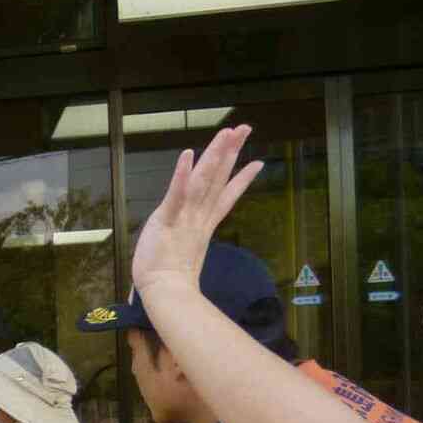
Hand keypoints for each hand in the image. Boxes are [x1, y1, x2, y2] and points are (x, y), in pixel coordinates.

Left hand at [130, 125, 264, 296]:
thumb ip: (193, 240)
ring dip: (215, 154)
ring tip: (227, 132)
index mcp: (203, 223)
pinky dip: (183, 174)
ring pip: (203, 180)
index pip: (225, 196)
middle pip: (218, 178)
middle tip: (245, 128)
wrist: (164, 293)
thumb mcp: (187, 252)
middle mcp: (199, 215)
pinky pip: (177, 194)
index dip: (241, 178)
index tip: (258, 162)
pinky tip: (189, 155)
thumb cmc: (170, 278)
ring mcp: (185, 216)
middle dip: (231, 152)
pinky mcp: (168, 219)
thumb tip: (199, 236)